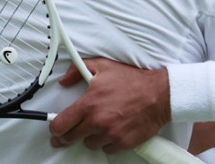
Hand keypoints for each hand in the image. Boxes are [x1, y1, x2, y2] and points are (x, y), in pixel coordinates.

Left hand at [49, 59, 169, 152]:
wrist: (159, 94)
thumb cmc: (133, 80)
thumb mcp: (104, 66)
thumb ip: (78, 70)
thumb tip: (64, 80)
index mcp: (89, 104)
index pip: (60, 124)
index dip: (55, 128)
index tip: (56, 128)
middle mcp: (97, 121)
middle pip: (70, 138)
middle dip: (66, 137)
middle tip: (67, 135)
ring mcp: (110, 134)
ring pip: (89, 144)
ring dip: (91, 137)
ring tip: (99, 125)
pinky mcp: (122, 143)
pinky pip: (107, 148)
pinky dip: (108, 142)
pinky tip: (113, 130)